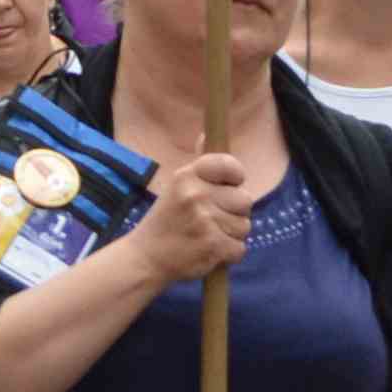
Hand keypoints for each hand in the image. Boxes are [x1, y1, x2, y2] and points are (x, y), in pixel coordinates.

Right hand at [128, 149, 256, 286]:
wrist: (146, 257)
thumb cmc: (166, 220)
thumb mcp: (177, 186)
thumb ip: (199, 166)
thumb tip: (207, 134)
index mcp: (188, 176)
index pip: (230, 165)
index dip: (236, 178)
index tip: (230, 186)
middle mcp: (197, 194)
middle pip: (245, 200)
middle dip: (234, 212)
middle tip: (212, 220)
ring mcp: (205, 220)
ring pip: (245, 226)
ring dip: (231, 235)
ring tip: (207, 236)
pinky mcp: (212, 245)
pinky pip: (240, 248)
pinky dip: (229, 254)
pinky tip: (209, 251)